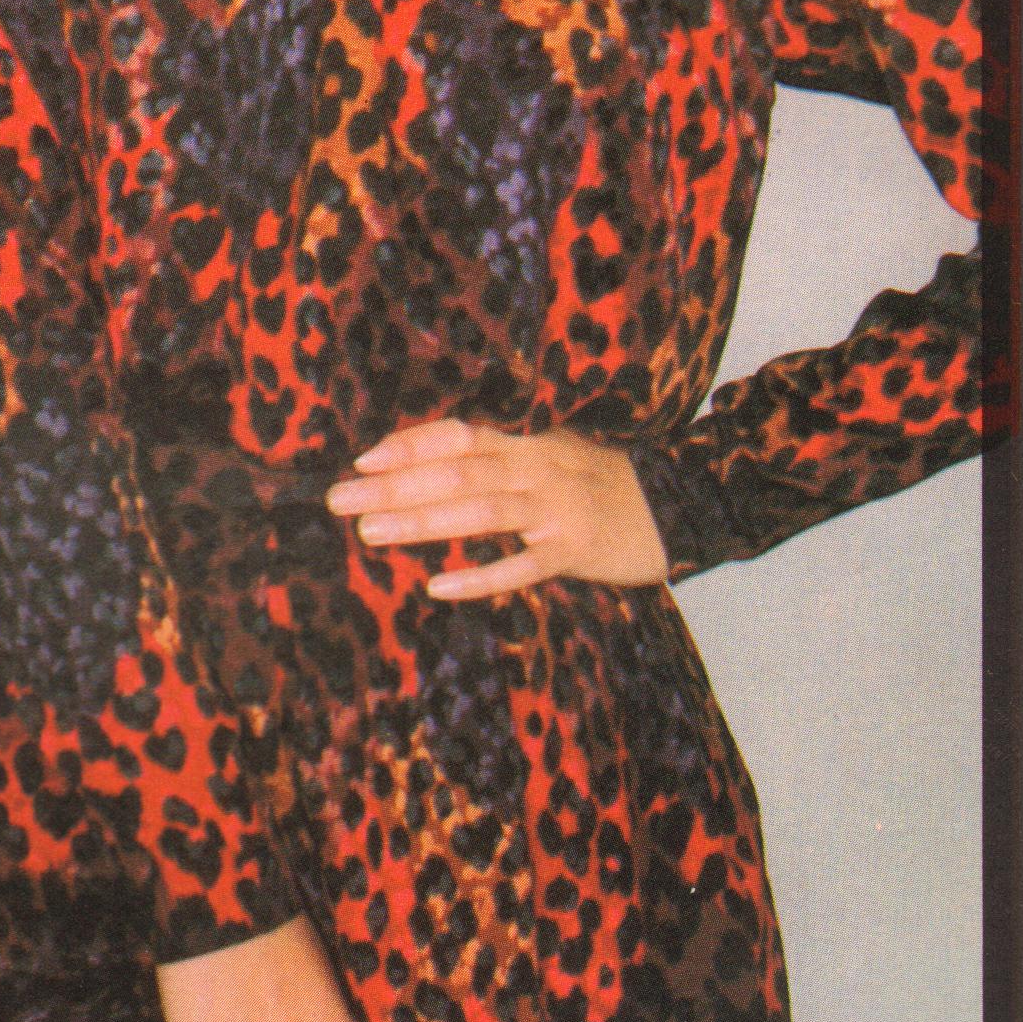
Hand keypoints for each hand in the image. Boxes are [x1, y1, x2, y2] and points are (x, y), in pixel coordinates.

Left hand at [327, 417, 668, 599]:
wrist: (682, 507)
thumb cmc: (605, 486)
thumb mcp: (554, 458)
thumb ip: (503, 462)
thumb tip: (436, 470)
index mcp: (528, 444)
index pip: (460, 435)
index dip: (411, 444)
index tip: (362, 458)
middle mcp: (537, 468)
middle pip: (457, 470)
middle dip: (395, 484)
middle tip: (340, 498)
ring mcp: (556, 510)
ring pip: (480, 511)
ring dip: (423, 520)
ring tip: (370, 530)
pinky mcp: (575, 551)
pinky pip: (521, 566)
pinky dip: (480, 575)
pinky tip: (439, 586)